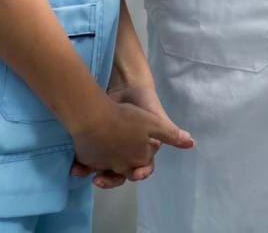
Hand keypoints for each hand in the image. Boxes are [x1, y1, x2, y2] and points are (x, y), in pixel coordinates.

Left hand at [69, 97, 192, 181]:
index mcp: (143, 150)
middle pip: (120, 175)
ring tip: (87, 173)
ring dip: (96, 174)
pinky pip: (89, 161)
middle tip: (100, 179)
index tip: (135, 174)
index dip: (139, 173)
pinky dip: (82, 166)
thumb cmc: (144, 103)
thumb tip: (192, 142)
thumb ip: (170, 132)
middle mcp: (127, 154)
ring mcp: (111, 150)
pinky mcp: (96, 145)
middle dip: (111, 180)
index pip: (142, 169)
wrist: (124, 87)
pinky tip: (75, 167)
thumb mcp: (156, 119)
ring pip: (103, 171)